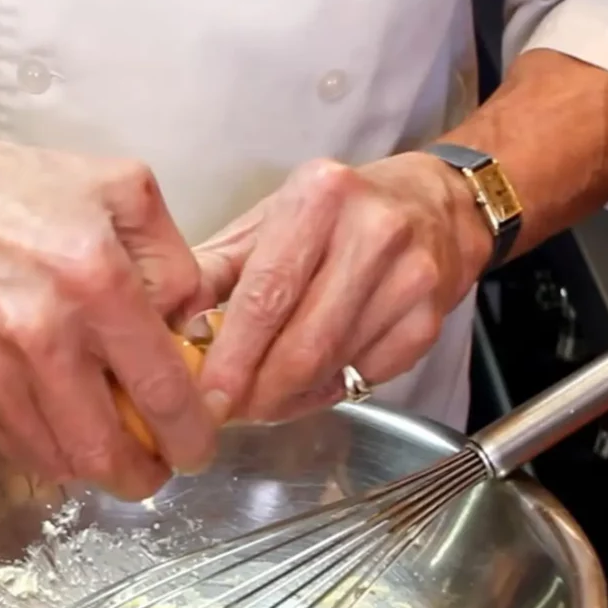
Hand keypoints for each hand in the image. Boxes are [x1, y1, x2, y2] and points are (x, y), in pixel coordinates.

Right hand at [0, 129, 216, 499]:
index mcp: (97, 282)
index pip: (162, 391)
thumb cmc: (21, 191)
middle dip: (144, 476)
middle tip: (159, 467)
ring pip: (61, 462)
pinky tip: (67, 429)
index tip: (199, 448)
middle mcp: (43, 334)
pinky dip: (52, 454)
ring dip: (98, 470)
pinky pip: (18, 449)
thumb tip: (193, 330)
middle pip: (107, 451)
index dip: (190, 437)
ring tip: (114, 447)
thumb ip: (175, 263)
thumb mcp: (124, 190)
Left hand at [190, 153, 492, 422]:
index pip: (266, 294)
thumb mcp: (270, 221)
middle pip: (301, 343)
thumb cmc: (335, 216)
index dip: (233, 357)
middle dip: (256, 391)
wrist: (436, 206)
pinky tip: (306, 384)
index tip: (205, 397)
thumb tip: (170, 325)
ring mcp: (409, 279)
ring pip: (330, 366)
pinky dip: (324, 392)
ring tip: (259, 399)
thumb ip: (217, 270)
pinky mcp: (427, 321)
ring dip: (285, 397)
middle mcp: (373, 232)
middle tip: (227, 411)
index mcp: (320, 197)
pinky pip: (363, 378)